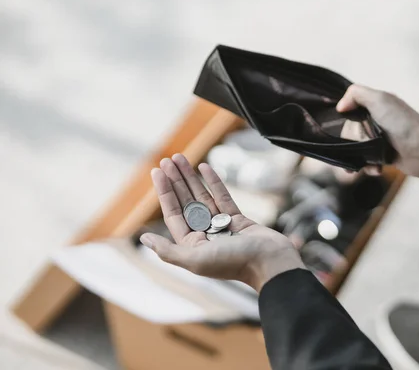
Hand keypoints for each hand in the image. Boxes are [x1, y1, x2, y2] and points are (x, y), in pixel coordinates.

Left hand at [139, 154, 304, 291]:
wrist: (270, 262)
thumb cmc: (234, 263)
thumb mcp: (196, 260)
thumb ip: (168, 251)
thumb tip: (144, 239)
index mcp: (192, 246)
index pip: (174, 214)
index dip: (164, 192)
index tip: (157, 172)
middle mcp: (205, 235)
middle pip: (186, 202)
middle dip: (176, 181)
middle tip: (167, 160)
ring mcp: (222, 226)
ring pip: (202, 197)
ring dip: (191, 178)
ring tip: (180, 158)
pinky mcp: (239, 219)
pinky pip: (222, 197)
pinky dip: (214, 182)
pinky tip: (205, 167)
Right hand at [337, 85, 418, 181]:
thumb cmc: (405, 125)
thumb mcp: (380, 100)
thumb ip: (356, 94)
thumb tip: (340, 106)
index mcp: (374, 105)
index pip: (347, 112)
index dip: (346, 121)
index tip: (351, 127)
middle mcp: (376, 120)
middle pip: (348, 133)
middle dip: (354, 142)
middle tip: (368, 143)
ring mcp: (379, 139)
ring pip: (354, 149)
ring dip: (358, 158)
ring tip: (367, 163)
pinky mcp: (384, 156)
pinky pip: (365, 162)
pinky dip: (368, 167)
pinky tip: (377, 169)